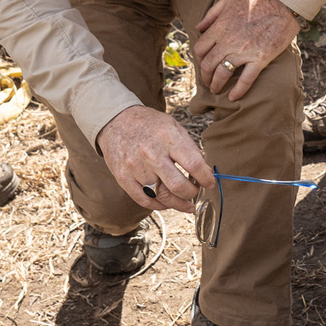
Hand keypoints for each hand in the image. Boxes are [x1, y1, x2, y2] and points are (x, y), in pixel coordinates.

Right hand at [96, 106, 215, 212]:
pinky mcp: (123, 177)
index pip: (194, 164)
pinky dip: (159, 205)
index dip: (206, 178)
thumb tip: (205, 171)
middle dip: (192, 194)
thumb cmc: (148, 124)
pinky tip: (166, 203)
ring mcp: (136, 167)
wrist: (115, 120)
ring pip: (162, 196)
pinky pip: (144, 200)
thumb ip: (189, 148)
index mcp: (168, 138)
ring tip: (185, 203)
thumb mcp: (173, 126)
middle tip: (195, 193)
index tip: (209, 183)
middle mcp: (152, 154)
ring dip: (178, 203)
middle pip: (179, 186)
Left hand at [193, 0, 298, 99]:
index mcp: (220, 27)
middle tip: (207, 81)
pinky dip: (238, 91)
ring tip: (216, 90)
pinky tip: (233, 98)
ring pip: (222, 74)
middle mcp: (228, 42)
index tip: (203, 62)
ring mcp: (244, 52)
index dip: (199, 58)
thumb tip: (199, 27)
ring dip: (216, 84)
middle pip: (208, 64)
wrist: (283, 4)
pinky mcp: (260, 59)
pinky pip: (246, 80)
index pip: (200, 48)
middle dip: (205, 76)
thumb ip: (212, 13)